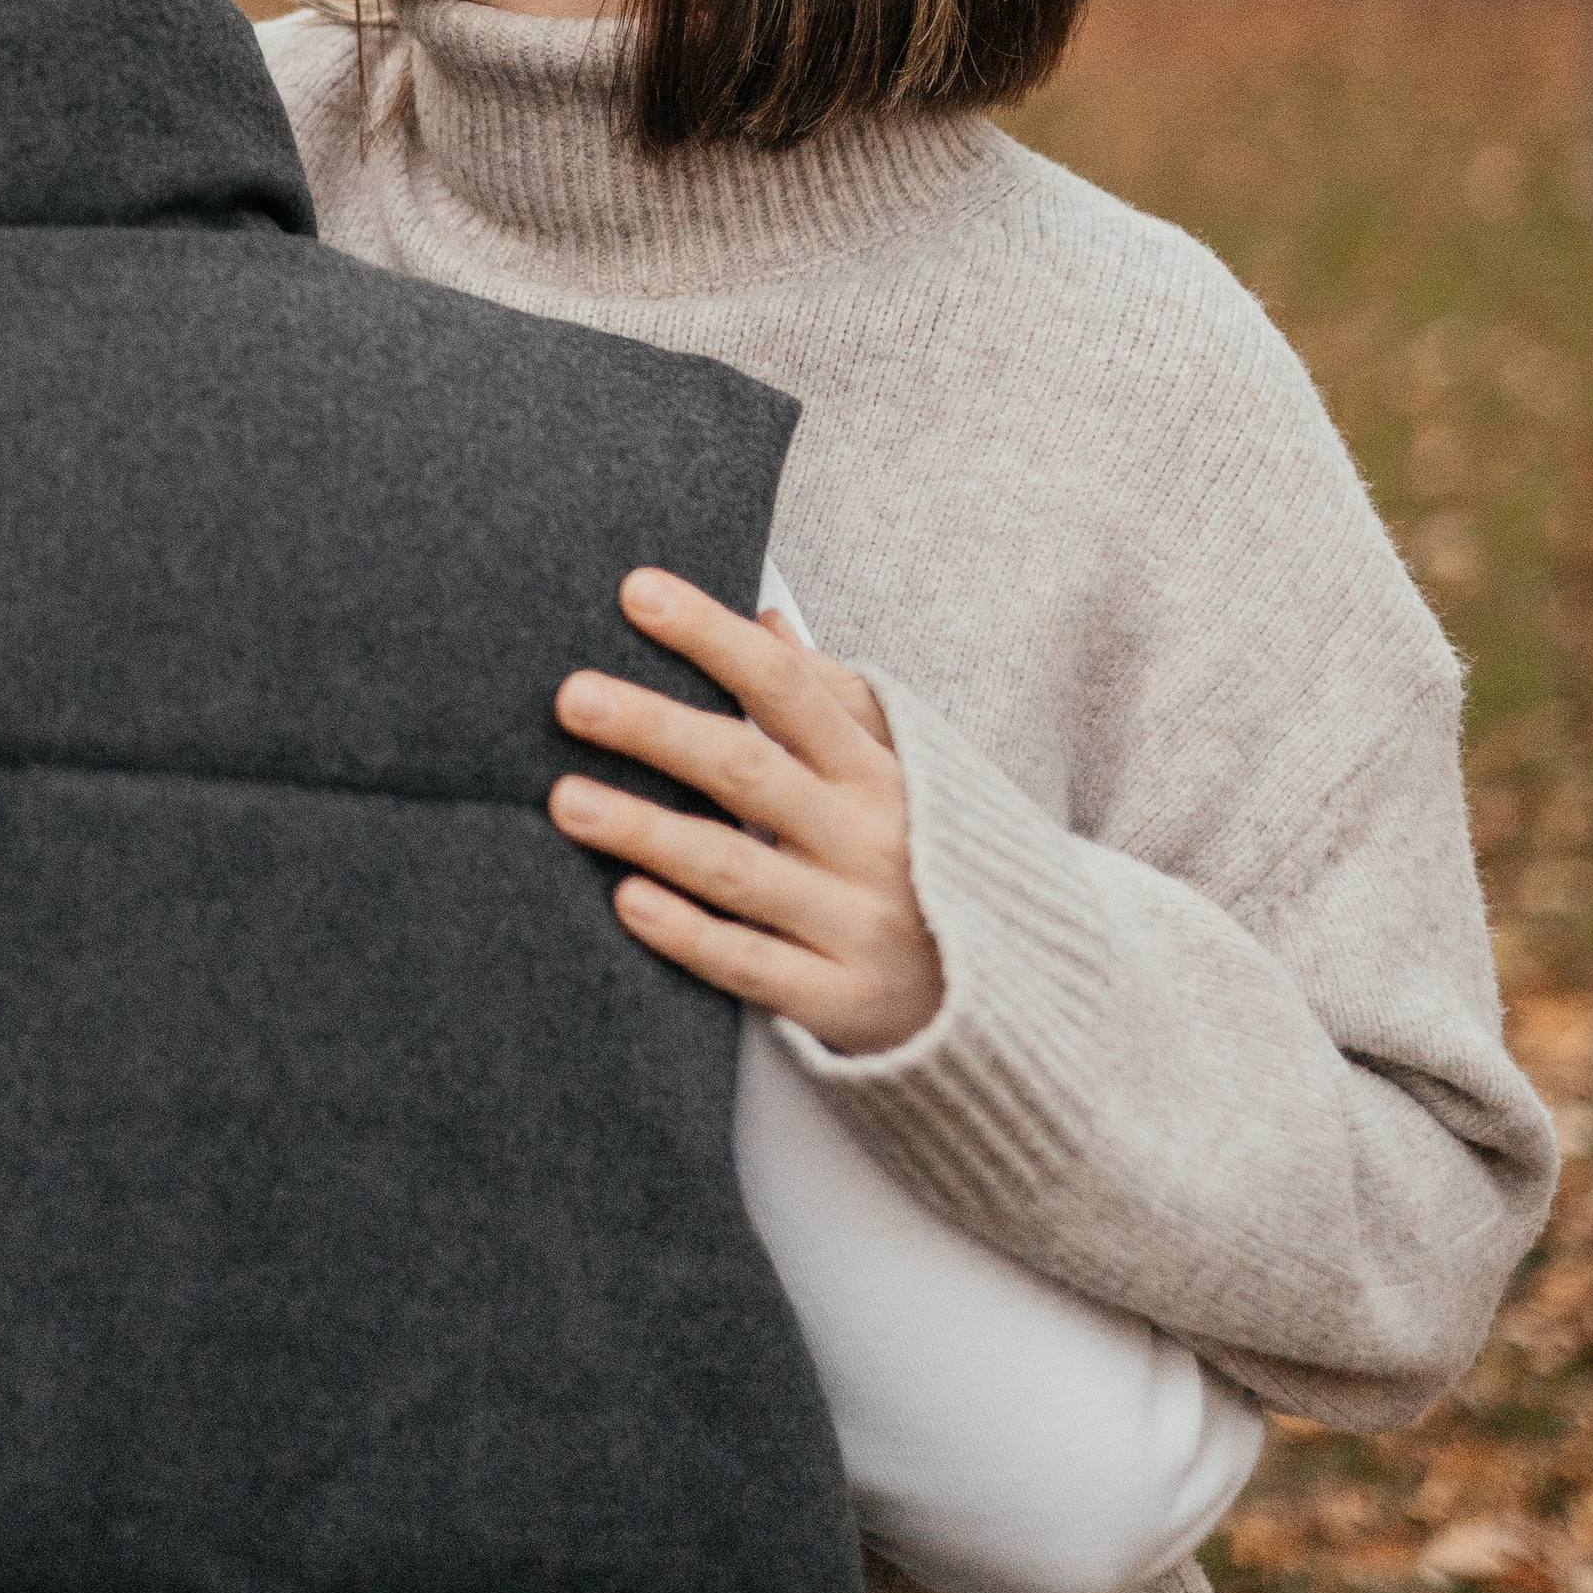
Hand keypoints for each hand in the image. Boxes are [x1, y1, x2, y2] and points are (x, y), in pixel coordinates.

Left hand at [549, 568, 944, 1056]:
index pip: (786, 686)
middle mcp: (868, 839)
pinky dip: (689, 934)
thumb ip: (837, 698)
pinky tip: (626, 900)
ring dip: (647, 831)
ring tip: (565, 799)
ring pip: (737, 869)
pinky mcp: (839, 1000)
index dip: (712, 636)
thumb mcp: (909, 769)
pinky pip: (752, 966)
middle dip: (658, 729)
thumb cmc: (935, 859)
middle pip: (749, 771)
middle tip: (574, 697)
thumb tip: (767, 616)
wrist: (1027, 993)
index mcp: (880, 771)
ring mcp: (855, 923)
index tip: (637, 591)